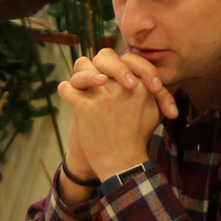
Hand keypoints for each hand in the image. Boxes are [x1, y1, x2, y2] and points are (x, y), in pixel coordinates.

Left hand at [59, 53, 166, 179]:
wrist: (123, 164)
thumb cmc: (138, 138)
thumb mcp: (155, 112)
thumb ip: (152, 91)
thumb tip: (143, 75)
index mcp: (140, 85)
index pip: (128, 57)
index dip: (121, 63)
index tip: (118, 77)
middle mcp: (121, 86)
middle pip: (102, 57)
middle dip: (97, 64)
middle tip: (99, 79)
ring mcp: (102, 95)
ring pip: (81, 66)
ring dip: (80, 75)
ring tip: (82, 86)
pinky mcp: (84, 107)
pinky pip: (66, 88)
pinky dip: (66, 92)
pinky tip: (71, 99)